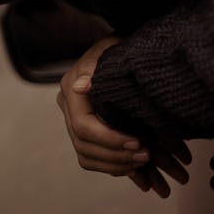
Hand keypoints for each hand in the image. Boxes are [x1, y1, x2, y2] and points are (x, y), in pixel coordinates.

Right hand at [56, 36, 190, 196]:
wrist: (122, 49)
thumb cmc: (119, 47)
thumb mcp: (110, 48)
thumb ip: (95, 65)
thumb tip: (79, 86)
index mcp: (70, 88)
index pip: (83, 125)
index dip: (110, 139)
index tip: (138, 142)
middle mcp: (67, 106)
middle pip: (83, 144)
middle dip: (115, 155)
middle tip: (146, 155)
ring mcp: (73, 120)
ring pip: (86, 156)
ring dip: (115, 164)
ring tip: (143, 162)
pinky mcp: (84, 131)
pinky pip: (91, 158)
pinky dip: (112, 166)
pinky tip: (133, 166)